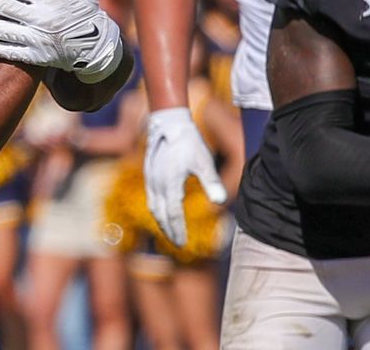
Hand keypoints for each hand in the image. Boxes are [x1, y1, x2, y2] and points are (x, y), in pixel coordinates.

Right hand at [144, 107, 226, 246]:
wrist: (169, 124)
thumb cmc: (189, 143)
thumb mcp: (204, 161)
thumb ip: (212, 182)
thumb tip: (220, 202)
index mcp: (170, 183)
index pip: (172, 213)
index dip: (178, 230)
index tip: (184, 244)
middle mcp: (157, 183)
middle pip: (160, 214)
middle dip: (169, 231)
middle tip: (178, 245)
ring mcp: (151, 179)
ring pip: (153, 207)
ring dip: (161, 222)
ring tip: (171, 233)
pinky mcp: (149, 175)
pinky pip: (151, 198)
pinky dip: (157, 210)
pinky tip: (165, 213)